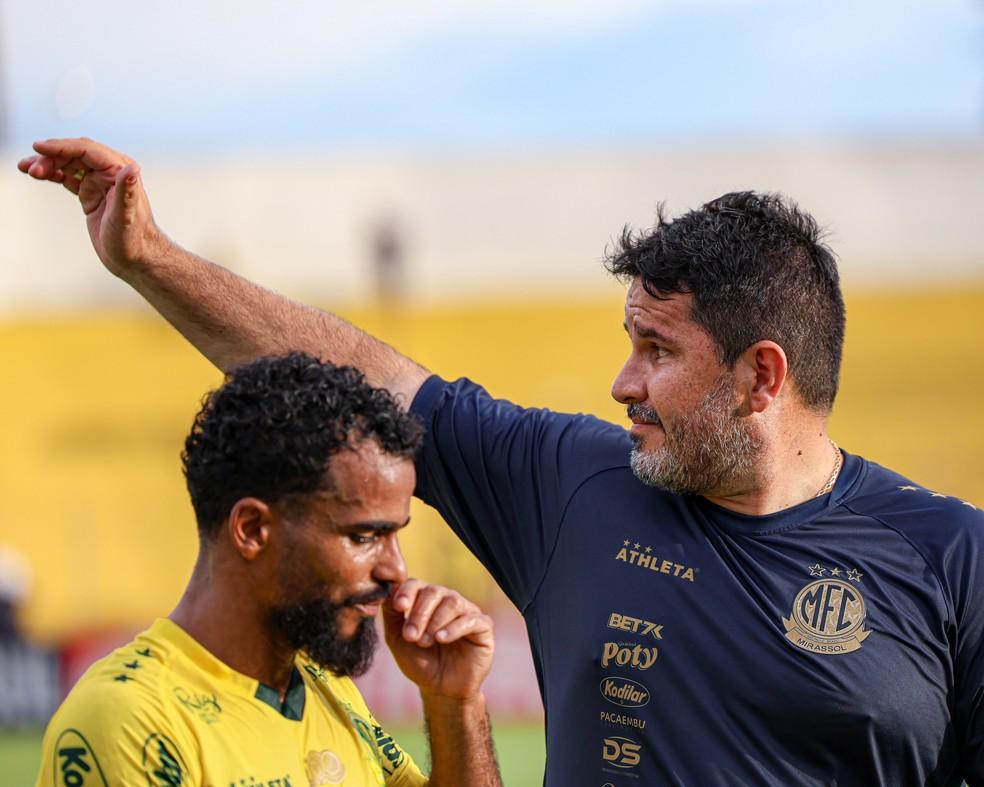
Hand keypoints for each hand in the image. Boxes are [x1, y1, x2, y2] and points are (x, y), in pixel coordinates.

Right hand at [17, 137, 163, 278]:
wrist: (136, 259)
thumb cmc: (134, 240)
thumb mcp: (126, 217)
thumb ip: (127, 191)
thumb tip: (132, 168)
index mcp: (120, 171)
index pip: (87, 150)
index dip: (62, 147)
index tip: (38, 148)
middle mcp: (110, 173)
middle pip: (75, 155)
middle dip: (51, 157)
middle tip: (30, 168)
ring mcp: (100, 183)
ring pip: (69, 164)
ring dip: (48, 164)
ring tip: (26, 169)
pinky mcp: (91, 194)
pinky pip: (68, 177)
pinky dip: (52, 174)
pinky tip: (38, 174)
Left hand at [383, 579, 493, 700]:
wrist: (441, 689)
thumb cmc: (420, 662)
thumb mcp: (398, 638)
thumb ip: (391, 614)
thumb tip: (388, 590)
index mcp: (427, 600)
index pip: (417, 584)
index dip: (407, 592)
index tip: (399, 607)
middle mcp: (448, 600)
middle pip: (434, 592)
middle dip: (419, 613)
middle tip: (411, 636)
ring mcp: (467, 611)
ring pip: (452, 602)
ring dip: (435, 621)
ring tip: (425, 642)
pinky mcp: (483, 626)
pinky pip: (471, 619)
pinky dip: (454, 628)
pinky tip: (441, 639)